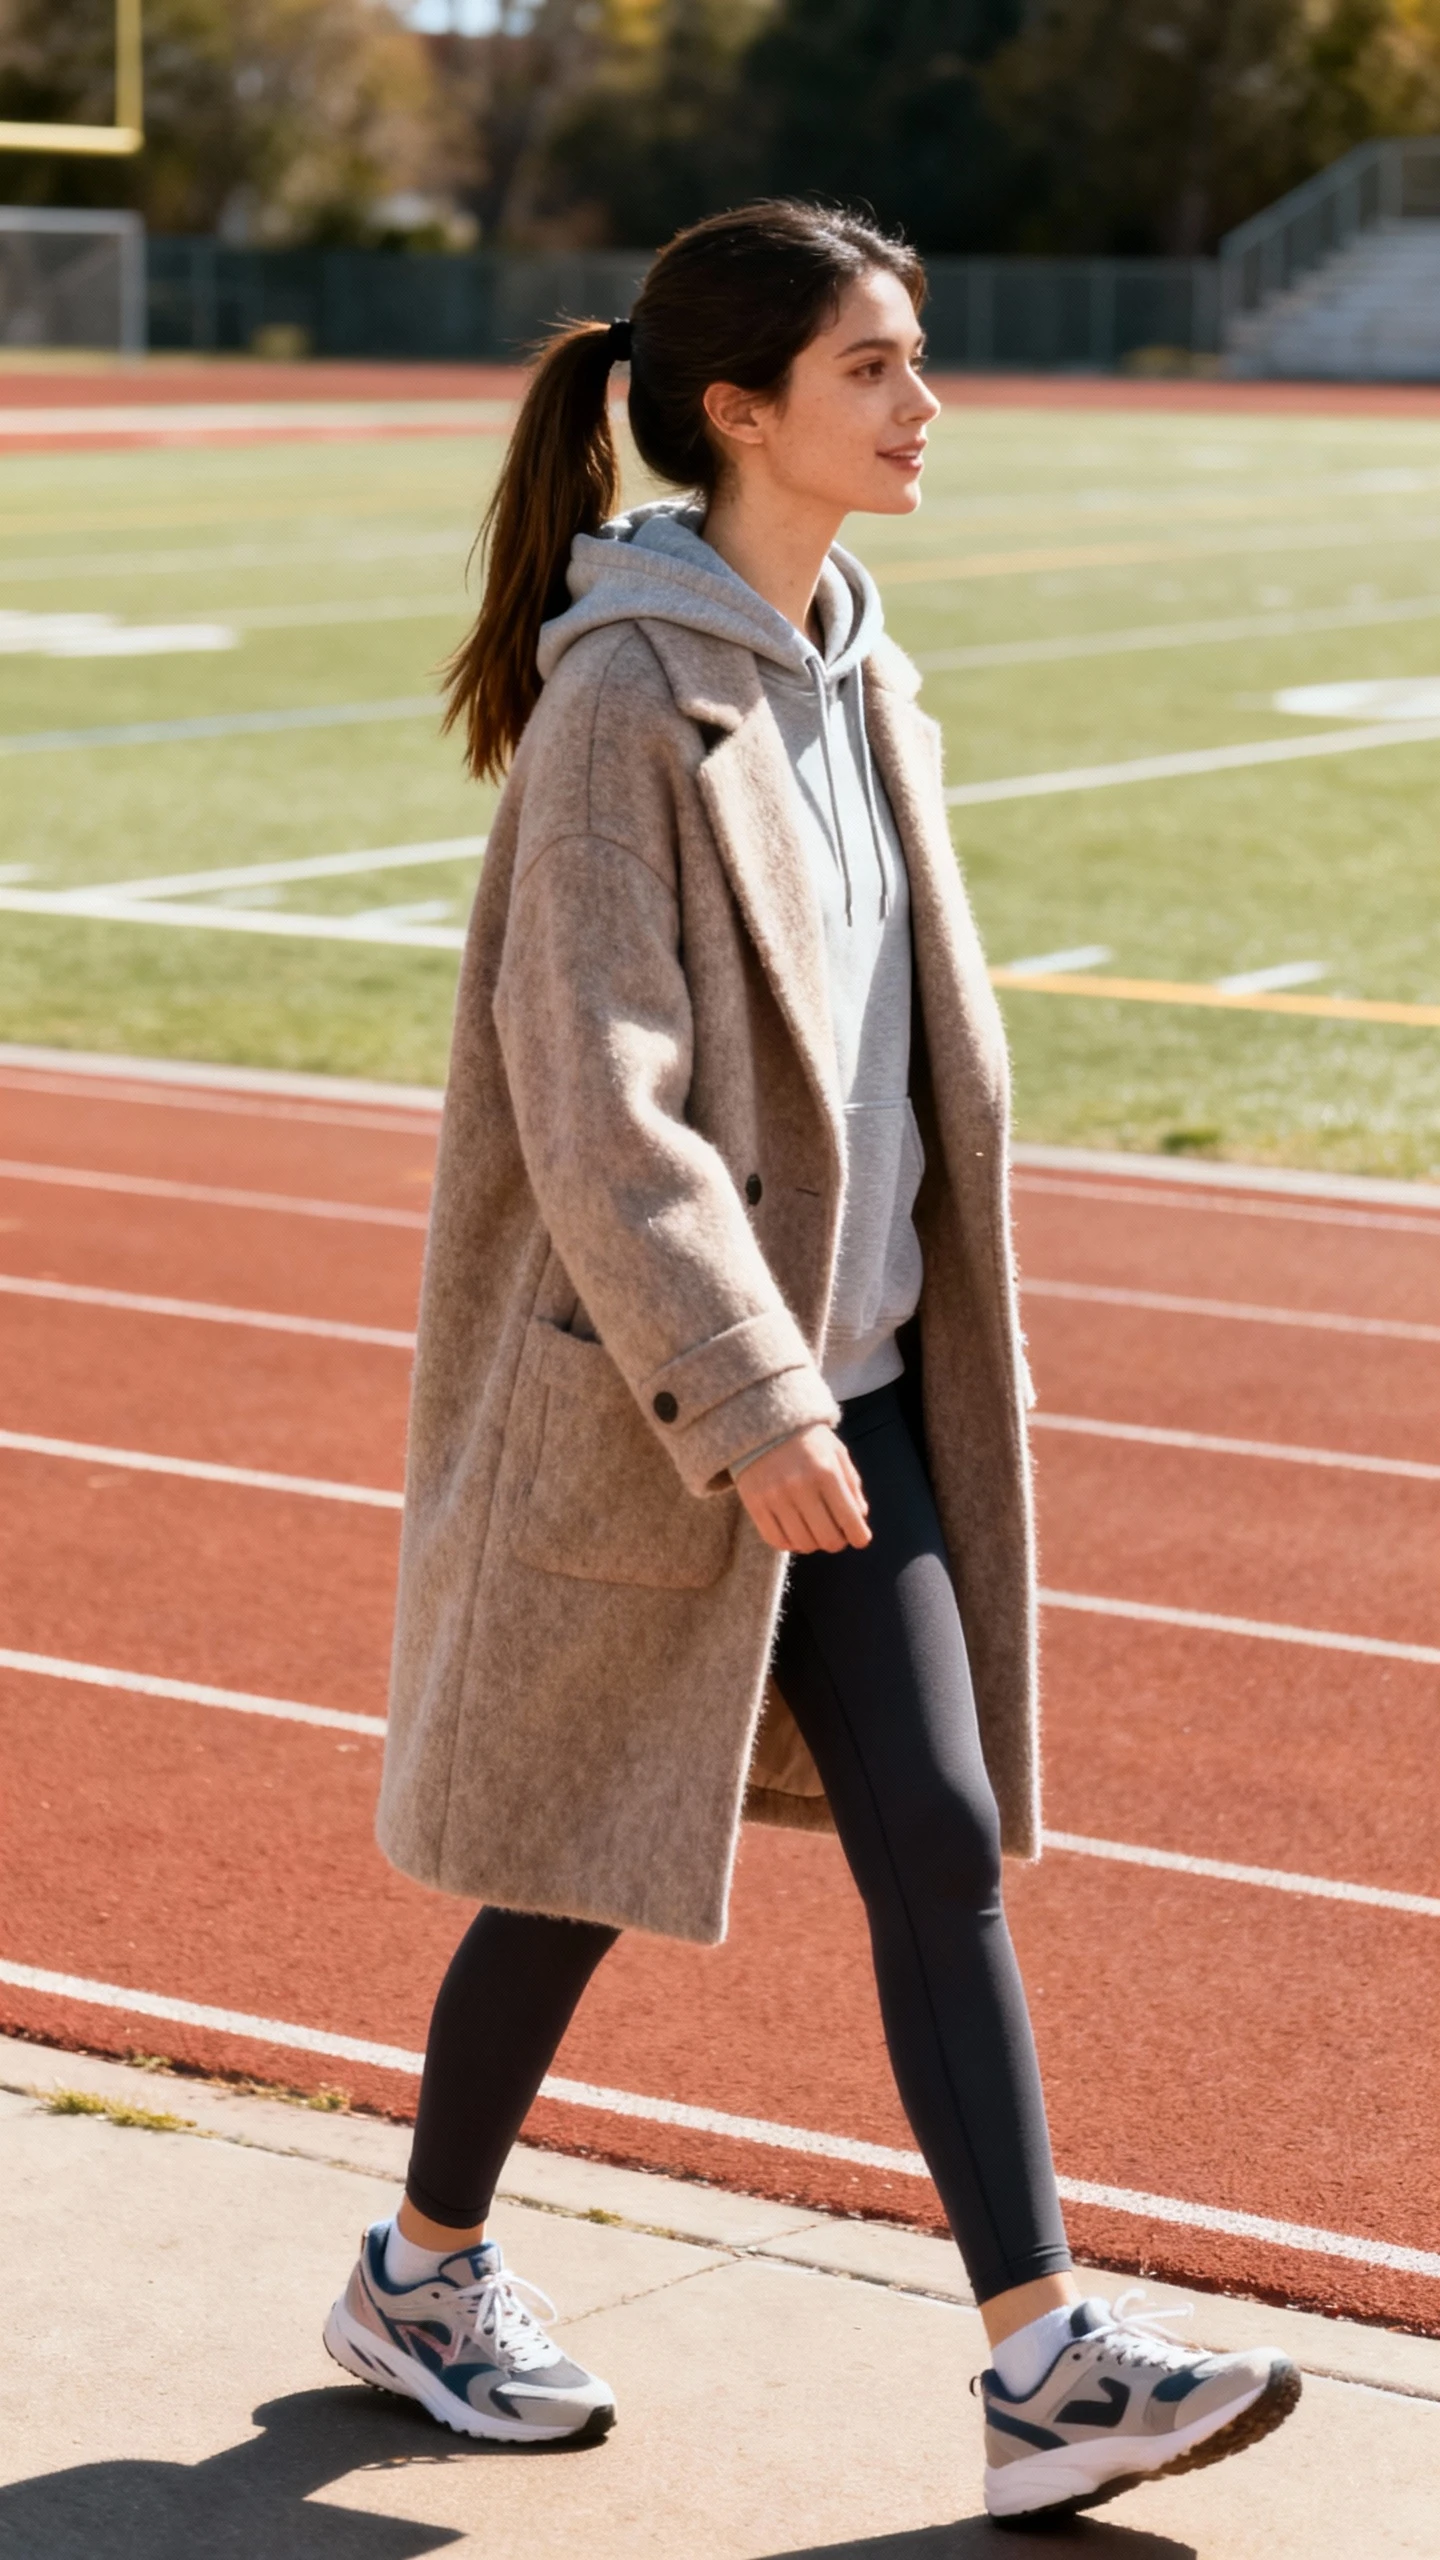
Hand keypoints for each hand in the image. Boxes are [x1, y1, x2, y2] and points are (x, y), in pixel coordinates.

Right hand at [734, 1423, 870, 1553]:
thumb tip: (860, 1517)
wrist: (762, 1423)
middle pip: (827, 1539)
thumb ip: (852, 1485)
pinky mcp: (755, 1504)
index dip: (859, 1537)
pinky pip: (776, 1540)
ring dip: (814, 1543)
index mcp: (826, 1472)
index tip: (859, 1538)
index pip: (849, 1520)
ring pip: (803, 1543)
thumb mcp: (837, 1453)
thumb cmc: (806, 1440)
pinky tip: (795, 1533)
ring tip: (814, 1532)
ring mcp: (775, 1497)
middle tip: (836, 1535)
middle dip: (837, 1541)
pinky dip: (790, 1544)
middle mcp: (800, 1486)